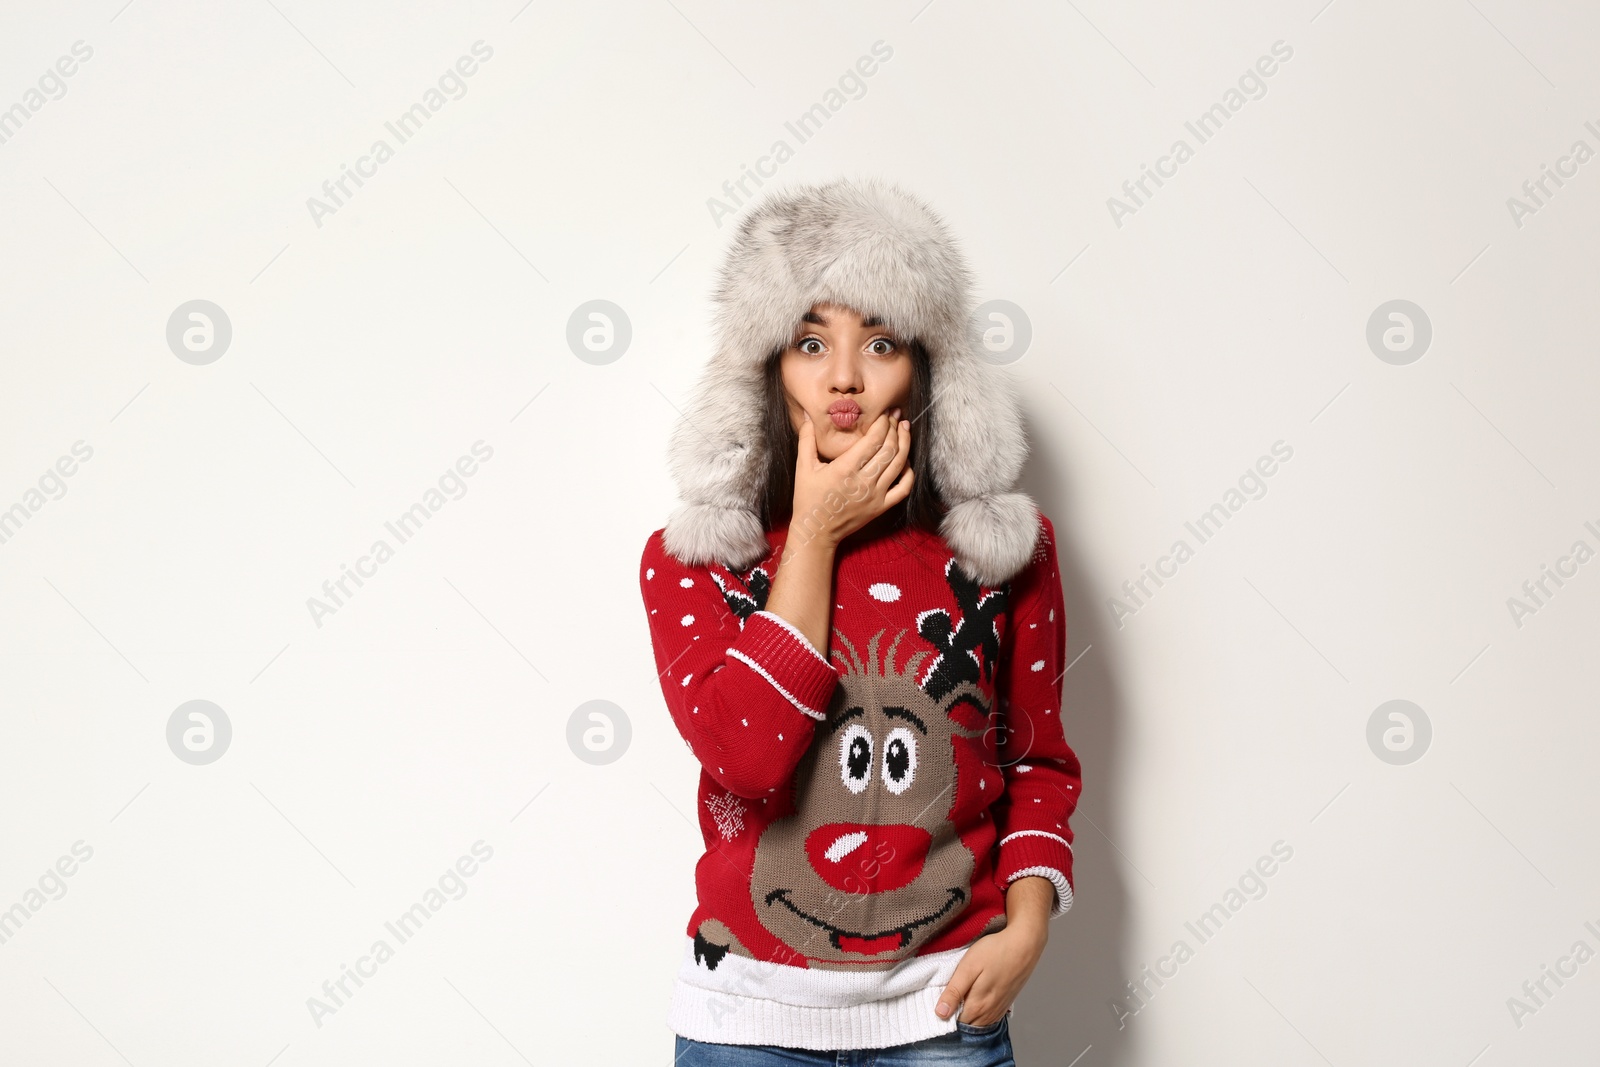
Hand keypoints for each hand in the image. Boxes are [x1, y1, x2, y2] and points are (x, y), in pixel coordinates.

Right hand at [789, 408, 912, 548]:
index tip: (885, 413)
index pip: (873, 440)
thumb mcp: (803, 467)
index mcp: (845, 469)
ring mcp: (875, 495)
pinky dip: (909, 472)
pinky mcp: (881, 507)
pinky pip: (903, 488)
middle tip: (897, 416)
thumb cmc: (808, 499)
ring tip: (905, 430)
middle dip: (896, 429)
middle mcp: (863, 481)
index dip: (883, 423)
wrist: (816, 531)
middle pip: (889, 449)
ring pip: (899, 465)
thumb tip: (808, 416)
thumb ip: (806, 440)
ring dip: (905, 444)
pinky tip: (906, 460)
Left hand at [935, 922, 1047, 1026]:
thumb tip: (940, 1014)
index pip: (955, 1024)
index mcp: (977, 1006)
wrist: (1024, 944)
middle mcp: (989, 1013)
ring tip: (960, 998)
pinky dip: (980, 1014)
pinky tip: (976, 999)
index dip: (944, 1015)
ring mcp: (999, 1009)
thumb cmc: (995, 951)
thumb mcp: (968, 967)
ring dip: (968, 1015)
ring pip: (978, 1023)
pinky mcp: (1006, 1003)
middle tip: (947, 997)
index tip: (938, 1002)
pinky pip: (989, 1018)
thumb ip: (954, 992)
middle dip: (955, 1017)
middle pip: (967, 1025)